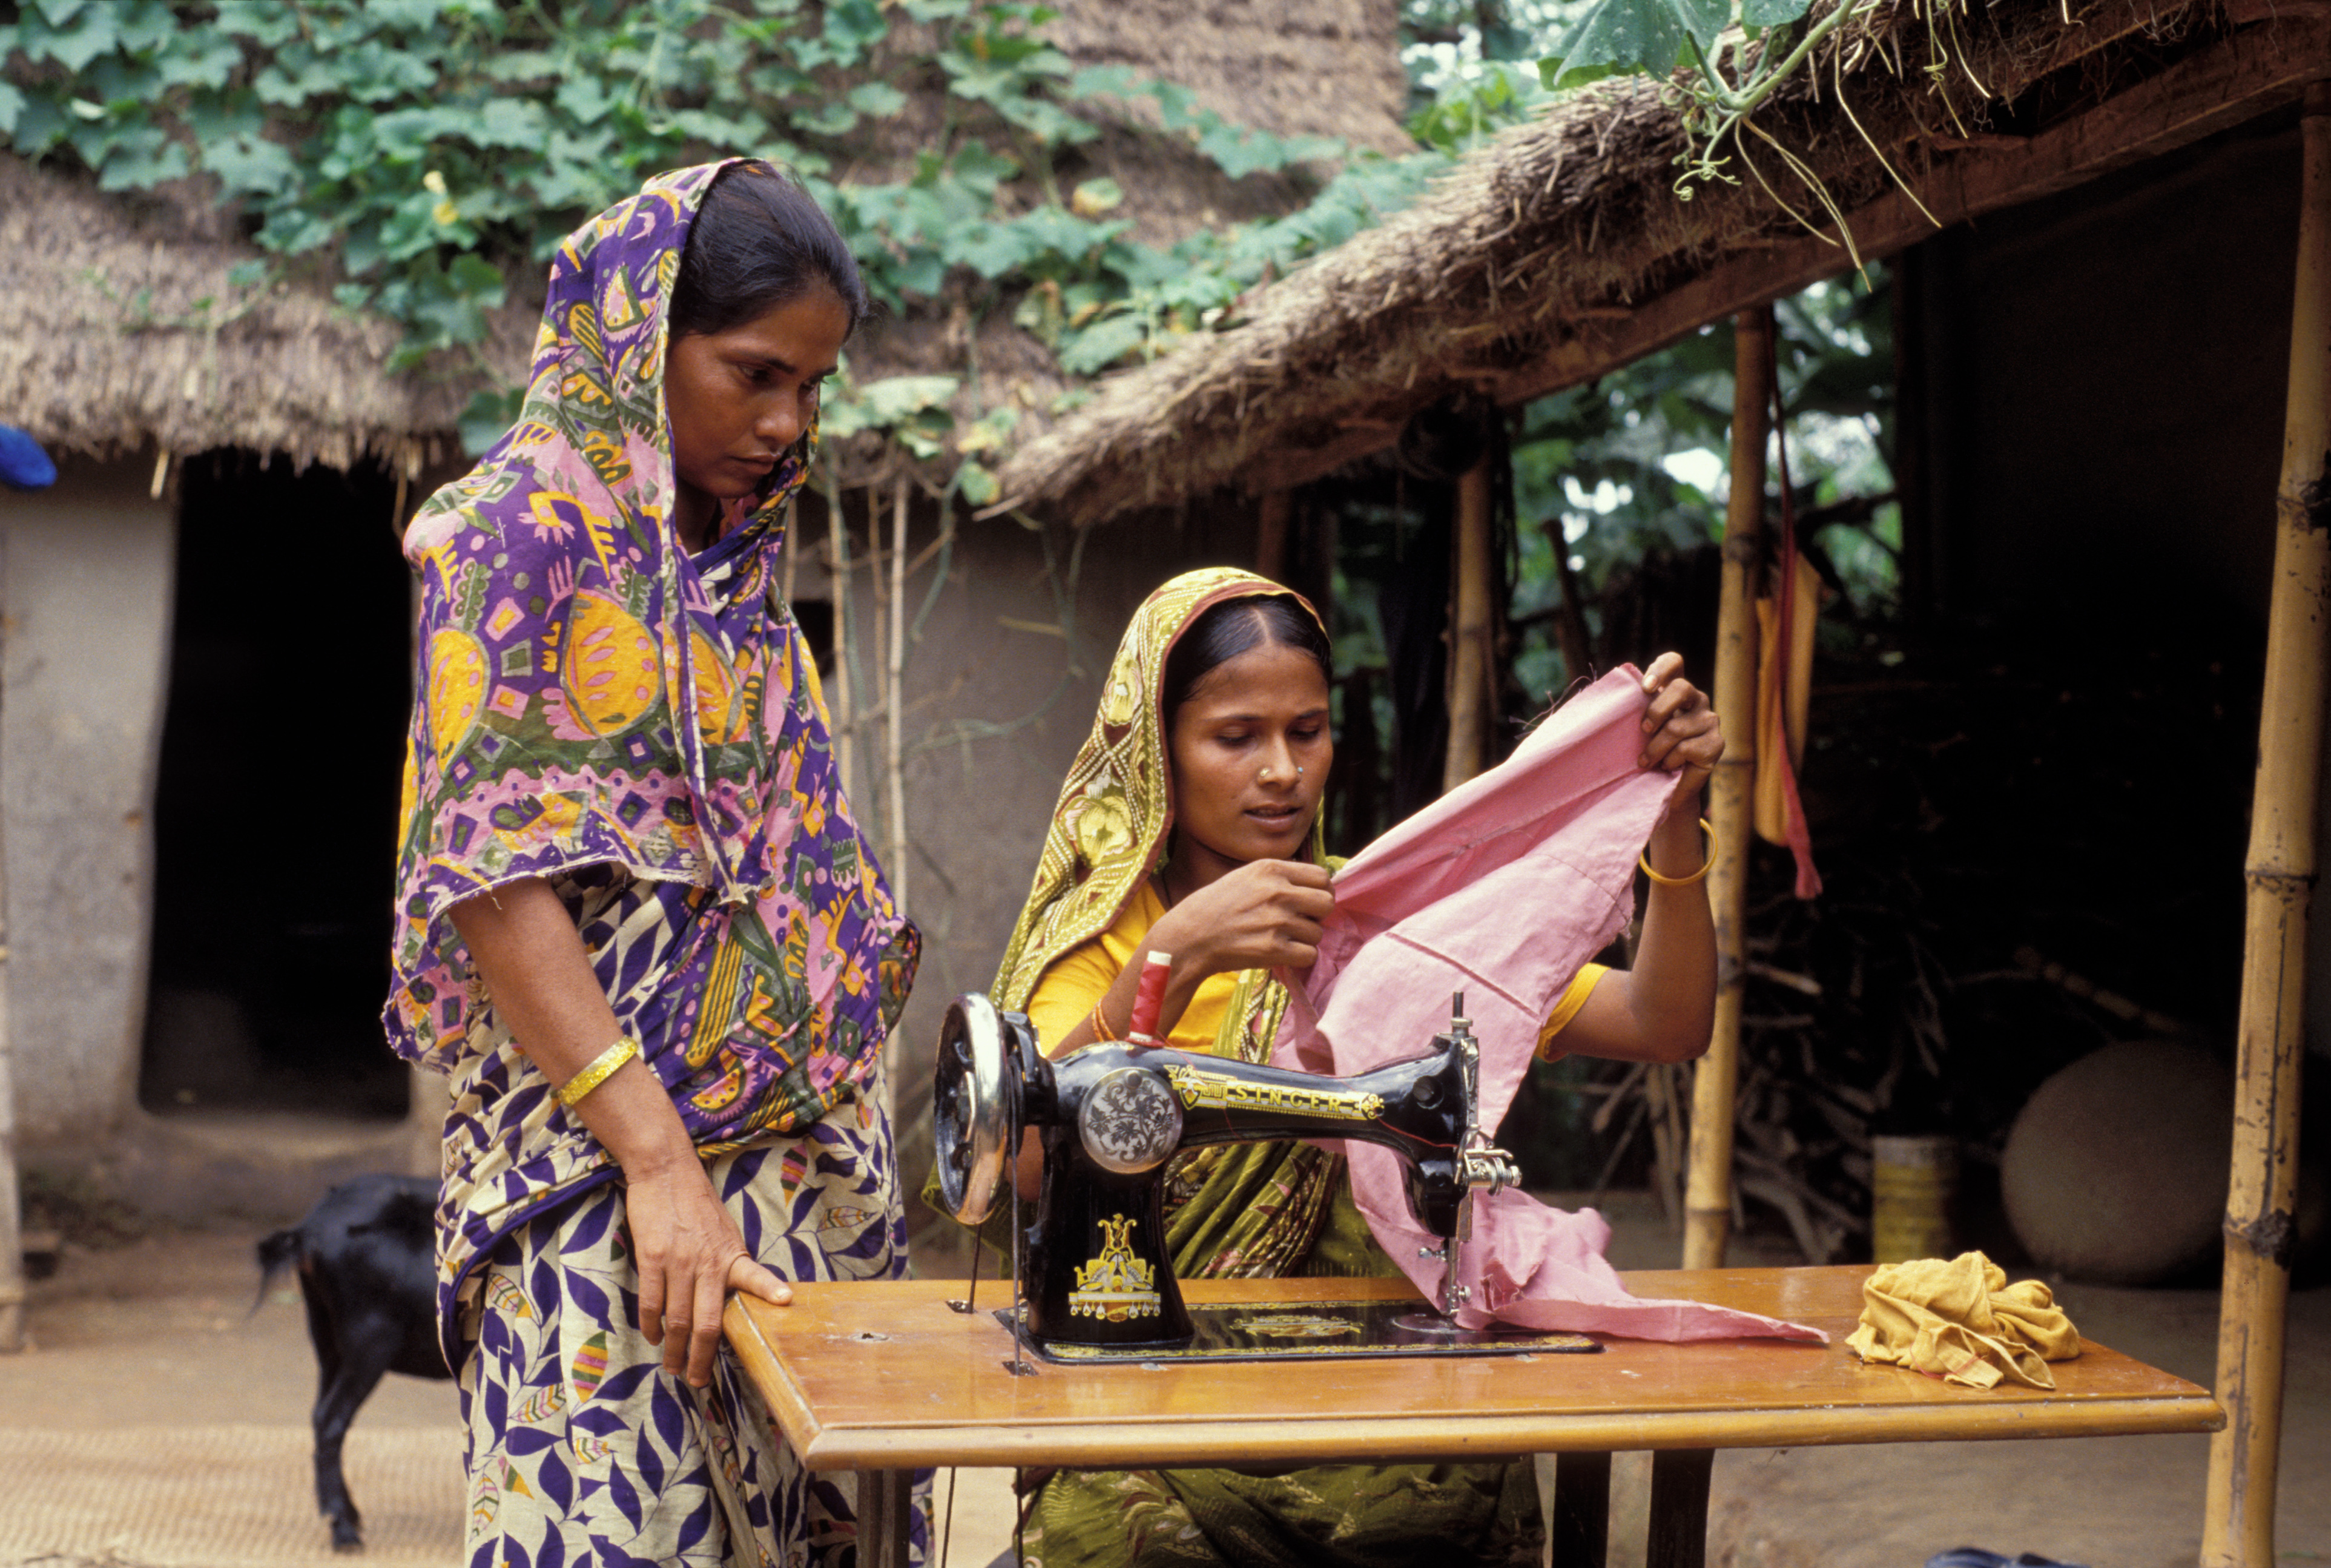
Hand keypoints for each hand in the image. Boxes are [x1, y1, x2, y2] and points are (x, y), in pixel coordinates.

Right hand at [624, 1159, 792, 1387]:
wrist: (666, 1172)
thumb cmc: (696, 1205)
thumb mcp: (724, 1233)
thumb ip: (727, 1264)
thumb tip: (728, 1298)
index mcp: (731, 1254)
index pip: (754, 1275)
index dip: (770, 1289)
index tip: (786, 1301)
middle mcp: (708, 1262)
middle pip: (708, 1322)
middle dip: (702, 1357)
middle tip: (698, 1380)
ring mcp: (680, 1261)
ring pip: (678, 1320)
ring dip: (674, 1350)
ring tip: (673, 1367)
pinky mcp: (653, 1258)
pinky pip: (652, 1303)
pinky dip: (651, 1326)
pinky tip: (652, 1337)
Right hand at [1156, 858, 1335, 977]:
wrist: (1189, 938)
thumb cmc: (1216, 907)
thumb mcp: (1246, 876)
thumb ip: (1280, 876)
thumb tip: (1318, 884)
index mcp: (1271, 868)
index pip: (1322, 876)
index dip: (1319, 891)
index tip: (1307, 901)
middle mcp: (1277, 891)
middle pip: (1327, 903)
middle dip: (1317, 915)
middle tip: (1299, 921)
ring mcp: (1277, 921)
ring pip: (1318, 933)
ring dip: (1304, 939)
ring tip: (1280, 938)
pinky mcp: (1274, 949)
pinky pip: (1310, 955)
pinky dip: (1299, 958)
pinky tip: (1281, 953)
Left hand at [1638, 652, 1722, 805]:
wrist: (1668, 786)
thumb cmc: (1649, 751)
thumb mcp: (1640, 728)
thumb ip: (1635, 710)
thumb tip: (1614, 699)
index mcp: (1675, 690)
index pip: (1674, 663)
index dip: (1661, 669)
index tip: (1645, 688)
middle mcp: (1696, 700)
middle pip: (1681, 687)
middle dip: (1656, 710)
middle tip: (1643, 729)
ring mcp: (1709, 720)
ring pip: (1677, 727)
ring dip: (1655, 748)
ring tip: (1646, 761)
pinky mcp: (1716, 744)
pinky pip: (1686, 749)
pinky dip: (1670, 760)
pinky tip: (1668, 766)